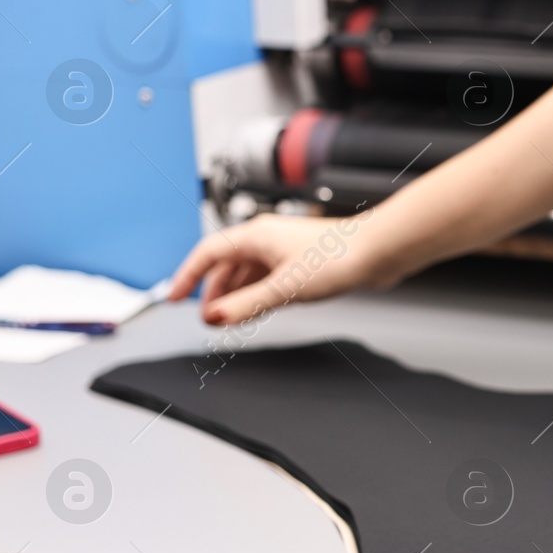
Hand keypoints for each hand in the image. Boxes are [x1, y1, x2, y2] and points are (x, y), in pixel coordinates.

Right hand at [167, 211, 392, 324]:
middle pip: (226, 264)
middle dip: (212, 290)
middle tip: (207, 316)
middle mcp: (267, 238)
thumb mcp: (284, 288)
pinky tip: (258, 308)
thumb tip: (214, 317)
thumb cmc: (338, 257)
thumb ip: (247, 305)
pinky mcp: (301, 260)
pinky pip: (267, 277)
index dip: (187, 276)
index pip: (207, 253)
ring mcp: (284, 249)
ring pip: (248, 272)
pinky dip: (257, 293)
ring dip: (236, 294)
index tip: (174, 296)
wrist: (377, 251)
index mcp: (255, 235)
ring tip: (230, 317)